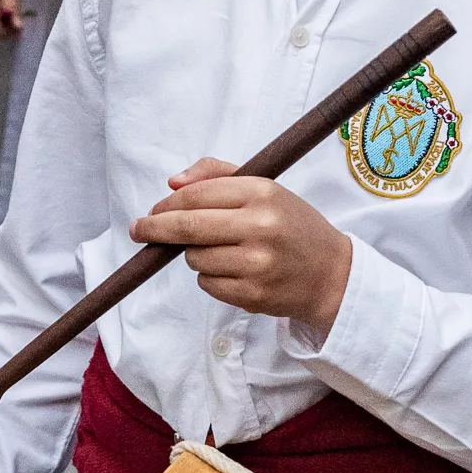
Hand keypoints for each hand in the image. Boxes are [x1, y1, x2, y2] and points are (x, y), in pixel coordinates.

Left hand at [131, 157, 353, 332]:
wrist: (332, 275)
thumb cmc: (293, 227)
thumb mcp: (266, 190)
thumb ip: (218, 176)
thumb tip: (173, 183)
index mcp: (263, 193)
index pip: (198, 194)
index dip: (167, 204)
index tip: (152, 210)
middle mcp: (261, 227)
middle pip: (188, 227)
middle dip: (156, 228)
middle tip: (140, 230)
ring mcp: (257, 264)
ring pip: (195, 258)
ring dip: (194, 254)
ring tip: (222, 250)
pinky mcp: (253, 295)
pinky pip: (207, 284)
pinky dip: (210, 277)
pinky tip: (234, 271)